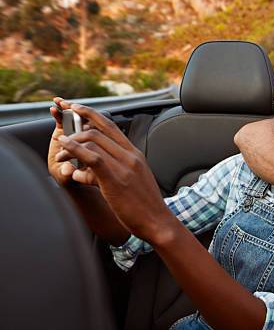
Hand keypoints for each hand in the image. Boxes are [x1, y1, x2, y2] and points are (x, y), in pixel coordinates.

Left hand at [55, 103, 174, 240]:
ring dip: (71, 144)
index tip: (76, 109)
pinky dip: (74, 150)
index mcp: (135, 154)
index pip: (111, 125)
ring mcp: (124, 166)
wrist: (157, 221)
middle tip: (61, 133)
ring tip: (60, 155)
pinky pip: (92, 157)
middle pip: (99, 128)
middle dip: (76, 125)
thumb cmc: (143, 206)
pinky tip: (64, 151)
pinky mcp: (116, 178)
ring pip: (93, 140)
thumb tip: (85, 172)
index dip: (91, 114)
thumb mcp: (130, 182)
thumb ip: (107, 172)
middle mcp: (131, 155)